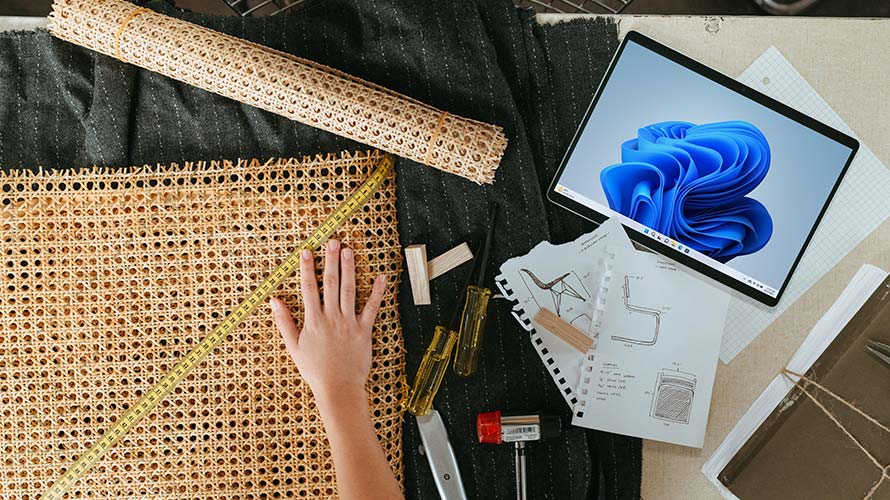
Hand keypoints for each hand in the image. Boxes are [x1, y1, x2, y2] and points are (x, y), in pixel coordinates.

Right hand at [270, 239, 386, 400]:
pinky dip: (377, 293)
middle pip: (331, 284)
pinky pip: (372, 308)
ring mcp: (349, 323)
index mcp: (313, 321)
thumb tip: (274, 301)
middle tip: (332, 242)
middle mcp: (331, 318)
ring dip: (350, 269)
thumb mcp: (293, 347)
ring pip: (349, 291)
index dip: (307, 268)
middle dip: (331, 261)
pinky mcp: (364, 330)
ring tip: (349, 251)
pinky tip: (381, 277)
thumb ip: (284, 322)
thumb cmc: (315, 369)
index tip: (306, 251)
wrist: (338, 388)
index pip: (308, 288)